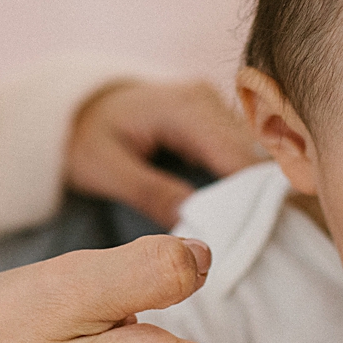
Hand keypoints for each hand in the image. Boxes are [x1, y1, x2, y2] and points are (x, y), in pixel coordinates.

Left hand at [66, 80, 260, 227]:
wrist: (79, 108)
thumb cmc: (87, 137)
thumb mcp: (105, 168)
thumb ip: (150, 193)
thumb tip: (194, 229)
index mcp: (184, 107)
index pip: (236, 155)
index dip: (255, 196)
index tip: (260, 236)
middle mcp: (208, 100)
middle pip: (254, 154)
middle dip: (261, 198)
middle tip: (263, 242)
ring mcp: (216, 107)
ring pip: (256, 154)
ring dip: (259, 192)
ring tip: (259, 232)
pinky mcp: (218, 121)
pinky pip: (244, 154)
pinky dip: (247, 184)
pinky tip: (246, 213)